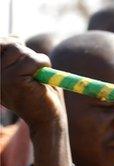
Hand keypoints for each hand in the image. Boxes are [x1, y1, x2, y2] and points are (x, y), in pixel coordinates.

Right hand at [1, 37, 71, 165]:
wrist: (49, 120)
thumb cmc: (41, 96)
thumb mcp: (27, 70)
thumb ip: (19, 54)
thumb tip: (16, 35)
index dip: (10, 42)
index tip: (22, 46)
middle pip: (8, 44)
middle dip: (27, 52)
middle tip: (35, 69)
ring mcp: (0, 78)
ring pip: (21, 50)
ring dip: (36, 59)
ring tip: (40, 75)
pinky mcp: (14, 81)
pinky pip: (32, 60)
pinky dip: (43, 64)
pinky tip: (44, 77)